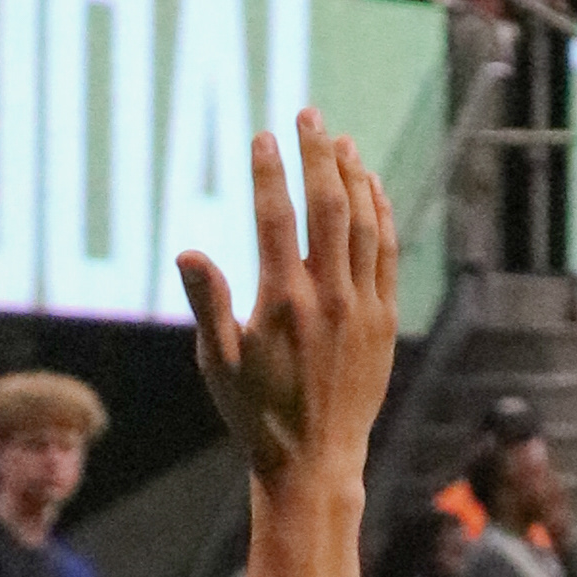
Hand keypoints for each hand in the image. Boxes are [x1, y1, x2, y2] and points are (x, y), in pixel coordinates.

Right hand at [183, 111, 396, 501]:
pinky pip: (388, 253)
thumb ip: (207, 302)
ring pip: (366, 223)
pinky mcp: (385, 320)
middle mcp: (328, 296)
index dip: (270, 170)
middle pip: (329, 205)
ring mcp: (362, 306)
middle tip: (308, 115)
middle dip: (318, 154)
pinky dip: (381, 214)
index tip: (263, 136)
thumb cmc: (256, 415)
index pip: (276, 216)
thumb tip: (187, 251)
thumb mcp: (218, 363)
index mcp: (282, 301)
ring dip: (355, 177)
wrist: (314, 462)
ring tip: (342, 142)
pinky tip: (373, 190)